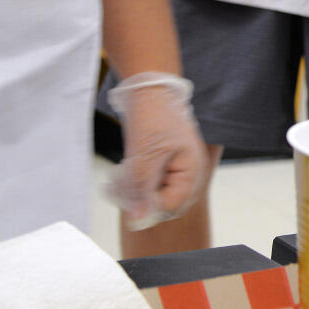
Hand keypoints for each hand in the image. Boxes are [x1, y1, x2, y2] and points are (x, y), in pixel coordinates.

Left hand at [106, 74, 211, 230]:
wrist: (149, 88)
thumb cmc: (153, 117)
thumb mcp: (145, 156)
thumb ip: (142, 189)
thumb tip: (137, 220)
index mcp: (192, 172)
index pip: (172, 206)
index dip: (149, 205)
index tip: (127, 194)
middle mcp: (187, 174)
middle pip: (163, 203)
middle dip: (138, 198)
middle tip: (116, 186)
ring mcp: (174, 169)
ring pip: (151, 195)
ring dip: (131, 190)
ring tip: (116, 176)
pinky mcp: (161, 164)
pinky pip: (146, 183)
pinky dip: (132, 181)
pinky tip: (120, 171)